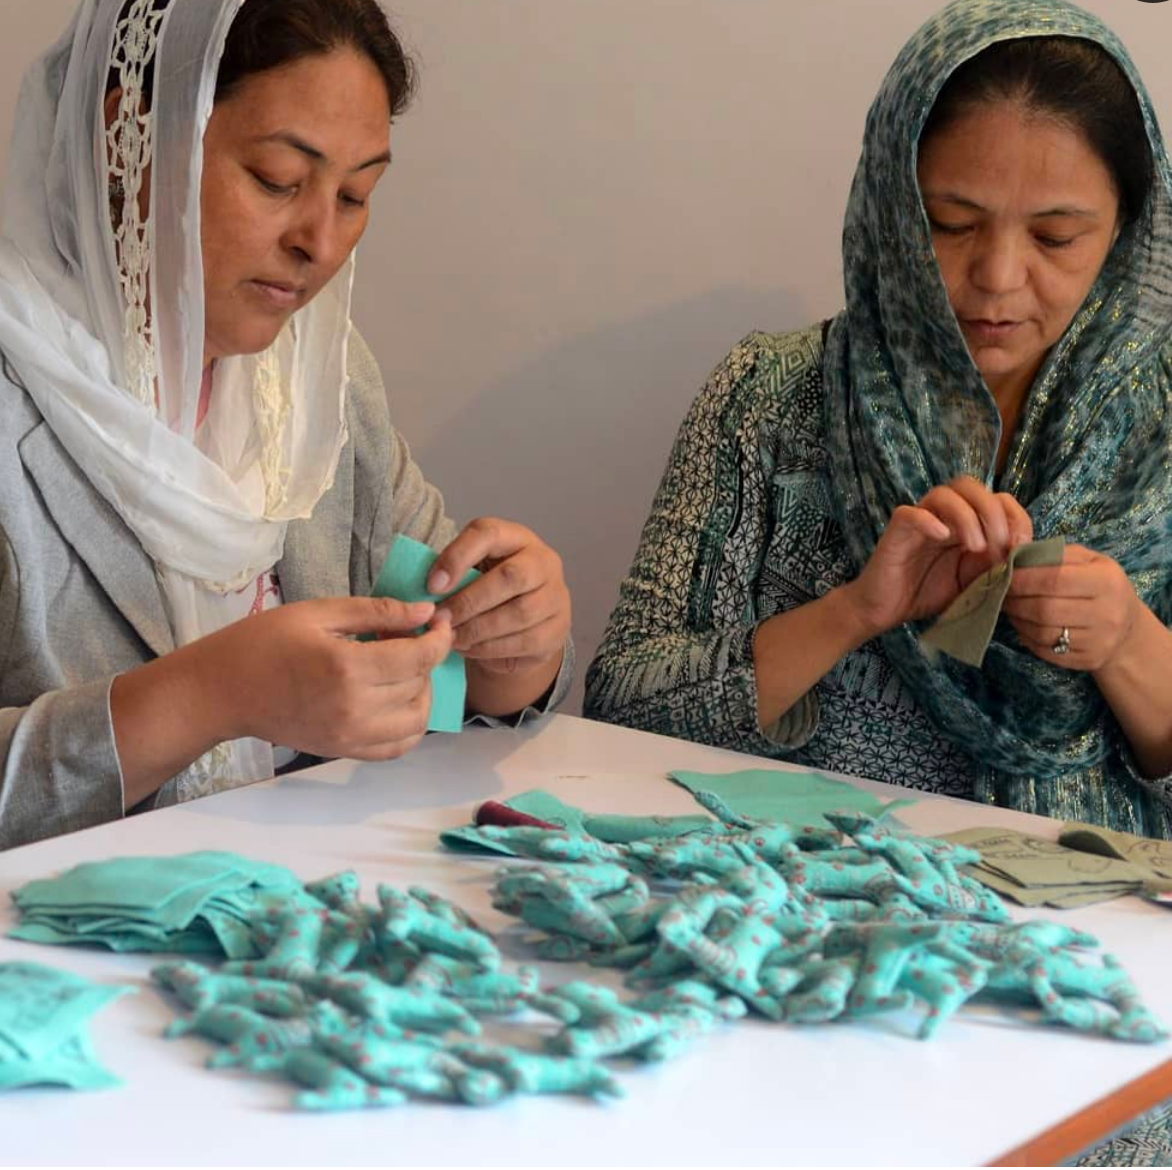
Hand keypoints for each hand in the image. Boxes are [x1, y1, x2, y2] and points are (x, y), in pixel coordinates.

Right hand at [198, 597, 453, 759]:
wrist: (223, 690)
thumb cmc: (264, 642)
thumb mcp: (320, 613)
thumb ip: (377, 612)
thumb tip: (426, 612)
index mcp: (347, 668)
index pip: (419, 657)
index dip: (439, 637)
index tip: (440, 621)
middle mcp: (355, 708)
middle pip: (419, 685)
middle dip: (427, 658)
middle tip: (411, 638)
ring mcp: (350, 736)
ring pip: (417, 721)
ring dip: (424, 693)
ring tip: (407, 670)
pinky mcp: (343, 750)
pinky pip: (397, 747)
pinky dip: (410, 725)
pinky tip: (399, 700)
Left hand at [427, 517, 570, 674]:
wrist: (525, 621)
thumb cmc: (488, 588)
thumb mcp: (471, 570)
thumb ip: (452, 572)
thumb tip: (426, 591)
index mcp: (516, 537)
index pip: (488, 534)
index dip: (458, 557)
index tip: (432, 586)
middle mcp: (544, 561)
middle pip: (511, 577)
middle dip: (469, 601)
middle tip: (440, 618)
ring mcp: (556, 596)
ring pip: (519, 614)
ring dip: (478, 629)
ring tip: (451, 637)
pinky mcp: (558, 630)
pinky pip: (524, 642)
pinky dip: (491, 648)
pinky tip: (469, 648)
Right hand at [843, 476, 1032, 636]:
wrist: (886, 611)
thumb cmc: (928, 594)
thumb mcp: (974, 582)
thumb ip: (996, 566)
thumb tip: (1021, 553)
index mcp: (965, 523)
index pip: (996, 498)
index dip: (1015, 515)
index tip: (1021, 545)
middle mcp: (943, 515)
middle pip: (971, 486)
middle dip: (993, 511)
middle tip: (999, 545)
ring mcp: (919, 519)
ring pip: (944, 493)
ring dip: (967, 516)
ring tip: (975, 547)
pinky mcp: (897, 530)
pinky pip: (911, 513)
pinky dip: (929, 520)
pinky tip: (942, 538)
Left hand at [1002, 545, 1141, 670]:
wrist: (1128, 628)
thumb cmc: (1100, 586)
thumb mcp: (1088, 562)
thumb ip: (1054, 555)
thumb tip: (1013, 555)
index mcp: (1107, 581)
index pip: (1054, 579)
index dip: (1022, 578)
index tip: (1003, 574)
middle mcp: (1107, 613)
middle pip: (1045, 609)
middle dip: (1015, 601)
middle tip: (1001, 593)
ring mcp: (1099, 641)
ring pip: (1042, 633)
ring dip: (1017, 620)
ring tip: (1010, 608)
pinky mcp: (1089, 660)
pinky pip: (1046, 651)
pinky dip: (1027, 637)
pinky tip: (1024, 625)